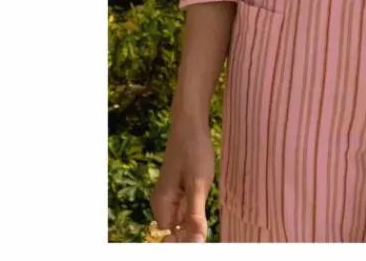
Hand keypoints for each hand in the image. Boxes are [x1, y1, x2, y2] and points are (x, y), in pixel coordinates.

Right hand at [150, 113, 214, 242]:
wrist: (191, 123)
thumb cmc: (194, 150)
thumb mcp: (198, 185)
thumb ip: (195, 215)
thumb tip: (197, 241)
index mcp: (161, 204)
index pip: (171, 235)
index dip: (187, 236)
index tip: (203, 227)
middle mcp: (162, 202)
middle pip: (178, 226)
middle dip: (193, 221)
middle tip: (204, 200)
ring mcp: (170, 194)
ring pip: (185, 214)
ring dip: (197, 209)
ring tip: (203, 189)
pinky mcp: (178, 187)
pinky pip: (187, 203)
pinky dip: (197, 200)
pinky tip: (202, 185)